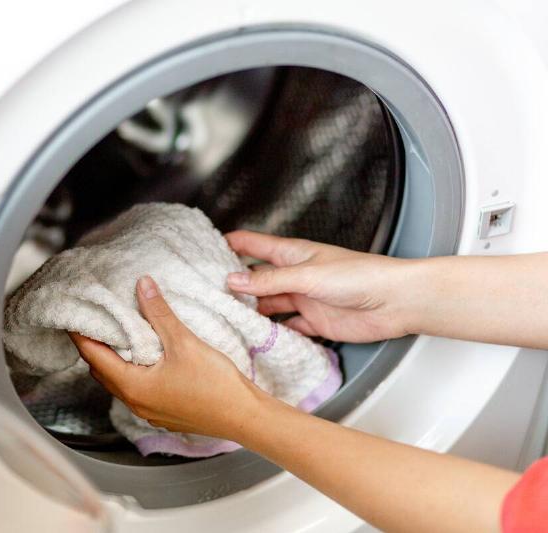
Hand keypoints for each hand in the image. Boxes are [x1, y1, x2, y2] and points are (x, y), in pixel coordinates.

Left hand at [68, 275, 260, 440]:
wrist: (244, 417)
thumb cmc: (215, 387)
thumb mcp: (183, 342)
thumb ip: (159, 313)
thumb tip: (142, 286)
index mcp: (133, 386)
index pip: (93, 356)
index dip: (79, 335)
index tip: (71, 316)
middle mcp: (135, 402)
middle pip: (102, 370)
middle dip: (94, 345)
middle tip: (93, 320)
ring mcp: (149, 410)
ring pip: (119, 380)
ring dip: (114, 358)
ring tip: (117, 333)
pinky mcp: (163, 411)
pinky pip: (137, 388)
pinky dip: (131, 369)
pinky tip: (145, 354)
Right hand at [225, 230, 417, 342]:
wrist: (396, 302)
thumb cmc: (361, 276)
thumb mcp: (308, 275)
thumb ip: (270, 280)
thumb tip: (234, 279)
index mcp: (292, 254)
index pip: (252, 244)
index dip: (229, 244)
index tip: (204, 251)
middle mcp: (295, 275)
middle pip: (256, 278)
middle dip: (234, 284)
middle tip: (208, 294)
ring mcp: (304, 299)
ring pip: (268, 304)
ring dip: (251, 312)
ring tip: (227, 319)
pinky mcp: (315, 322)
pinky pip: (287, 328)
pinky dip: (274, 333)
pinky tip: (259, 338)